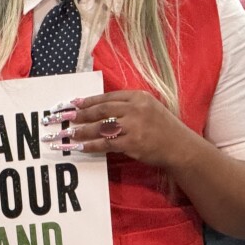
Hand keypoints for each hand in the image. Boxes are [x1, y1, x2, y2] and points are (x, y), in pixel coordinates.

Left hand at [45, 91, 196, 168]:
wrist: (181, 147)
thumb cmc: (163, 128)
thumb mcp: (148, 108)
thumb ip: (127, 106)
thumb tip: (97, 108)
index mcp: (139, 97)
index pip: (107, 97)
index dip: (87, 101)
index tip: (72, 104)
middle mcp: (135, 108)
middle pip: (100, 110)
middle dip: (79, 114)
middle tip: (63, 118)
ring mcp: (134, 126)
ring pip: (100, 127)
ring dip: (81, 131)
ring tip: (68, 134)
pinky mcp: (133, 143)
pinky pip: (105, 144)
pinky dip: (91, 145)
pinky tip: (80, 147)